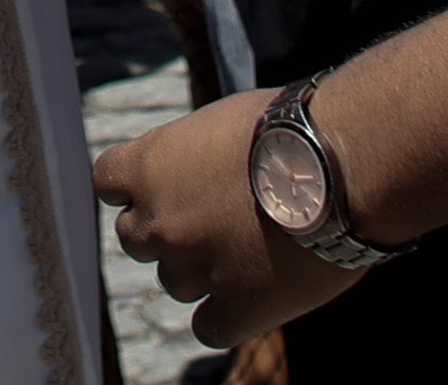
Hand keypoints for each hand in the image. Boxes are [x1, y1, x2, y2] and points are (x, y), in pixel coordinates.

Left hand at [94, 91, 365, 347]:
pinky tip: (254, 293)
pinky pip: (209, 327)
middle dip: (165, 230)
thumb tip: (190, 172)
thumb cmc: (290, 128)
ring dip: (200, 270)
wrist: (340, 165)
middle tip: (209, 219)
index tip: (164, 184)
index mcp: (149, 166)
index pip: (108, 181)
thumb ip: (190, 155)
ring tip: (247, 247)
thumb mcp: (222, 121)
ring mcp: (194, 269)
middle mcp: (159, 222)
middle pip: (135, 238)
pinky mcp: (235, 310)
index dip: (136, 186)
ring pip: (174, 283)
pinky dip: (227, 314)